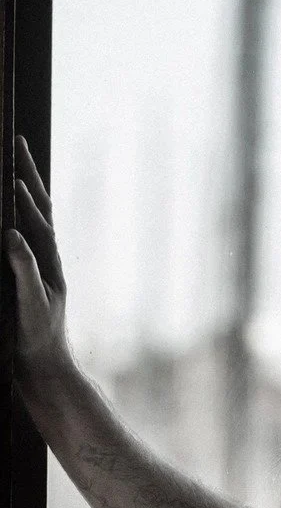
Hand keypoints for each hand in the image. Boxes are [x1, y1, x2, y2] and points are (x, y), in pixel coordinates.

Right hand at [4, 134, 76, 384]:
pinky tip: (5, 205)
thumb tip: (13, 233)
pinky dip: (15, 213)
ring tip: (12, 160)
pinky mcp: (26, 274)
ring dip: (23, 188)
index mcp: (49, 263)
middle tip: (16, 141)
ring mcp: (37, 265)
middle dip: (27, 174)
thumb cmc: (38, 338)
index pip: (37, 218)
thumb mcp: (32, 305)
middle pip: (39, 208)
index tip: (12, 164)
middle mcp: (46, 259)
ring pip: (31, 218)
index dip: (25, 192)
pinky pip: (21, 236)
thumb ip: (24, 270)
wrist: (43, 366)